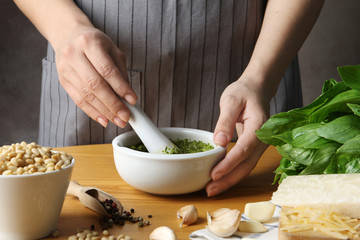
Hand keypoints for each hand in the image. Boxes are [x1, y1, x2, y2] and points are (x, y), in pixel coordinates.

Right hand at [55, 27, 136, 127]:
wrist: (68, 36)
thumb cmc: (95, 43)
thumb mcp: (112, 49)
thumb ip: (120, 71)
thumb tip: (127, 96)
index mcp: (90, 43)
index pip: (107, 70)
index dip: (120, 87)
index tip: (132, 100)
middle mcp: (74, 55)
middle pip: (95, 85)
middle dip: (113, 104)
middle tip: (126, 116)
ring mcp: (66, 69)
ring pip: (86, 95)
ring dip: (104, 111)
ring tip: (118, 120)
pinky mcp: (63, 81)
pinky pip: (78, 101)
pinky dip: (93, 112)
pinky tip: (104, 119)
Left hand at [206, 78, 269, 196]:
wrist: (256, 90)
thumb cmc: (243, 93)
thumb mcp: (231, 100)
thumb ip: (225, 121)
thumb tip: (219, 143)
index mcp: (260, 126)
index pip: (244, 149)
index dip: (229, 163)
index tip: (214, 174)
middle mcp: (263, 139)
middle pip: (247, 165)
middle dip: (228, 179)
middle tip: (209, 190)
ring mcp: (260, 145)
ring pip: (246, 168)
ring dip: (229, 180)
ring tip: (211, 190)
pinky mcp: (253, 148)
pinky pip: (244, 164)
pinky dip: (232, 174)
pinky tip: (219, 180)